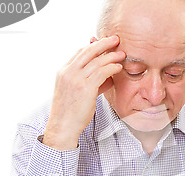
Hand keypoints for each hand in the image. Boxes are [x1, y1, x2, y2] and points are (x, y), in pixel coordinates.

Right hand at [43, 35, 125, 149]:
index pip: (79, 52)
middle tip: (115, 39)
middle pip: (87, 51)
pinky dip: (112, 67)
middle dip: (103, 43)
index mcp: (63, 71)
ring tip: (122, 54)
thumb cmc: (71, 113)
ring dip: (111, 55)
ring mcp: (75, 79)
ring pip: (96, 61)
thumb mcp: (77, 93)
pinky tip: (118, 67)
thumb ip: (90, 83)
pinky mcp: (85, 87)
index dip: (93, 46)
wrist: (62, 126)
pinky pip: (101, 72)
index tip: (104, 44)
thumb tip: (107, 78)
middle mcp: (68, 72)